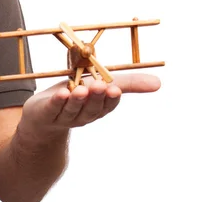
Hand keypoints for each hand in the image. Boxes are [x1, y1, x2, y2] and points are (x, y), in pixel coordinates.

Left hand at [18, 73, 160, 137]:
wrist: (42, 118)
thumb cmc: (74, 97)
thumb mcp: (100, 85)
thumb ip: (127, 84)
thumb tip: (159, 83)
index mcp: (96, 109)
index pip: (106, 105)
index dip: (110, 98)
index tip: (115, 88)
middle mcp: (82, 115)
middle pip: (90, 108)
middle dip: (95, 97)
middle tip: (100, 86)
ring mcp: (63, 116)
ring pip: (72, 109)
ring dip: (77, 99)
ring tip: (81, 89)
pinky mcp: (45, 113)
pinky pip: (52, 108)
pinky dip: (57, 102)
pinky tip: (61, 94)